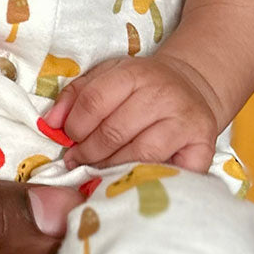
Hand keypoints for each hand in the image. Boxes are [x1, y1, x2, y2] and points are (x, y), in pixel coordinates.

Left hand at [45, 53, 219, 172]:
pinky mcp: (203, 145)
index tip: (69, 140)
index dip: (75, 127)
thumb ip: (75, 96)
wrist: (191, 87)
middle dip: (88, 153)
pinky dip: (148, 180)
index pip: (94, 102)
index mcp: (136, 73)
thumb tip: (50, 123)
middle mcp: (163, 94)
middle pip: (113, 132)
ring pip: (139, 154)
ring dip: (112, 168)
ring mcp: (185, 120)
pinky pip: (170, 172)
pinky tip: (132, 180)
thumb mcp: (106, 77)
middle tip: (79, 162)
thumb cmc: (140, 87)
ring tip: (100, 172)